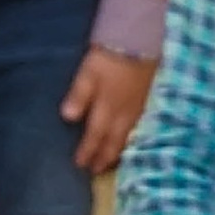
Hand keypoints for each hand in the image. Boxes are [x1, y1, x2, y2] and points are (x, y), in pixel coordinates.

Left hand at [63, 44, 155, 175]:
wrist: (142, 43)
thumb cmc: (111, 58)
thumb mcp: (88, 74)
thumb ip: (79, 95)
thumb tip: (68, 118)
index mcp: (107, 109)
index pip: (95, 136)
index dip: (87, 151)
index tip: (80, 165)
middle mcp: (123, 114)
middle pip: (113, 141)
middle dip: (104, 157)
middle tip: (96, 171)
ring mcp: (137, 109)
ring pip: (127, 137)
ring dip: (118, 151)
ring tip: (112, 162)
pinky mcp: (147, 101)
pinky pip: (138, 128)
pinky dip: (132, 138)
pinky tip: (130, 139)